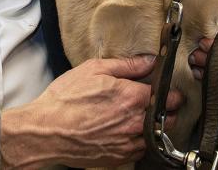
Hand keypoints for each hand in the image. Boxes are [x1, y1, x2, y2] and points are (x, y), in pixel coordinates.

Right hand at [0, 55, 184, 168]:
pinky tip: (128, 131)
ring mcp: (129, 142)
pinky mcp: (120, 157)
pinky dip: (141, 140)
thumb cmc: (66, 99)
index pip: (168, 95)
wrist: (46, 131)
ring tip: (143, 117)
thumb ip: (127, 65)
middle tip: (159, 102)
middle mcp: (136, 122)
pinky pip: (141, 149)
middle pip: (170, 118)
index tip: (169, 89)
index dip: (171, 91)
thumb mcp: (94, 69)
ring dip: (156, 126)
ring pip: (158, 135)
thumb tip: (149, 60)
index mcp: (132, 97)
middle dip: (169, 109)